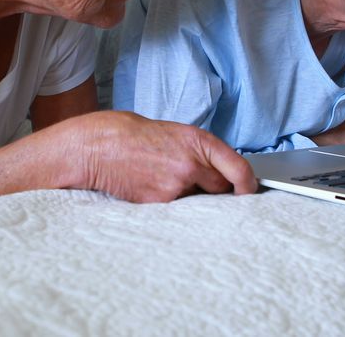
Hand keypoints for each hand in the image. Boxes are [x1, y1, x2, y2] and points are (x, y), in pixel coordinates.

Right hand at [57, 111, 256, 202]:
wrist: (97, 147)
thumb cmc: (131, 135)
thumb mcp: (173, 133)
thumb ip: (197, 152)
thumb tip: (215, 173)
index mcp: (197, 141)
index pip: (238, 169)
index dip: (247, 185)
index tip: (247, 191)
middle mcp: (191, 164)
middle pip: (220, 189)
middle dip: (213, 189)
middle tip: (191, 181)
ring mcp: (175, 187)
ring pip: (196, 201)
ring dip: (187, 196)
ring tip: (160, 178)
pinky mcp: (159, 204)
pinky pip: (175, 210)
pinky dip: (167, 204)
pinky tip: (148, 187)